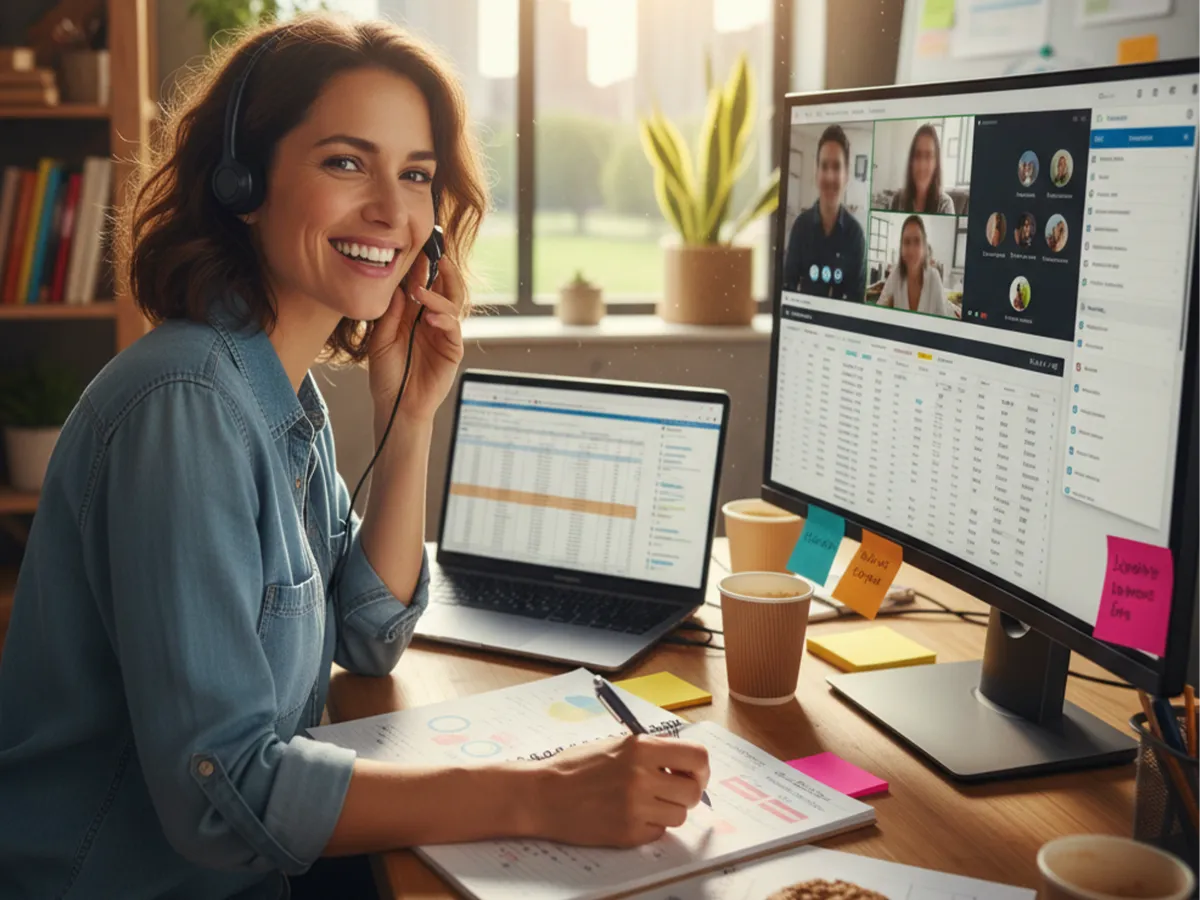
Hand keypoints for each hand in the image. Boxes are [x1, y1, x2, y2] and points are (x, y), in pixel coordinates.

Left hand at [367, 253, 464, 422]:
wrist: (397, 406)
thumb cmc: (388, 375)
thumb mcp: (379, 341)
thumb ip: (389, 316)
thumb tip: (396, 289)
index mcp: (414, 315)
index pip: (424, 284)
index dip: (423, 267)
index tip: (417, 248)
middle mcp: (432, 320)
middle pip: (445, 288)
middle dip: (442, 271)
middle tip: (433, 256)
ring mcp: (444, 334)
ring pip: (453, 305)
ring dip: (439, 295)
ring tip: (420, 290)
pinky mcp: (452, 350)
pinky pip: (454, 329)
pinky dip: (444, 320)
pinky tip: (431, 317)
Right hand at [527, 735, 710, 847]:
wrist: (543, 794)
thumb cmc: (577, 767)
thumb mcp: (616, 744)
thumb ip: (651, 750)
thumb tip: (685, 762)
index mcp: (640, 747)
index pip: (697, 757)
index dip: (701, 768)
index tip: (695, 773)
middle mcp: (641, 776)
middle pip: (693, 791)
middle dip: (687, 792)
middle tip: (672, 790)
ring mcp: (635, 807)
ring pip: (679, 815)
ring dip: (668, 810)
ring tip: (645, 802)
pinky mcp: (628, 833)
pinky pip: (658, 832)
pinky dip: (650, 826)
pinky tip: (629, 815)